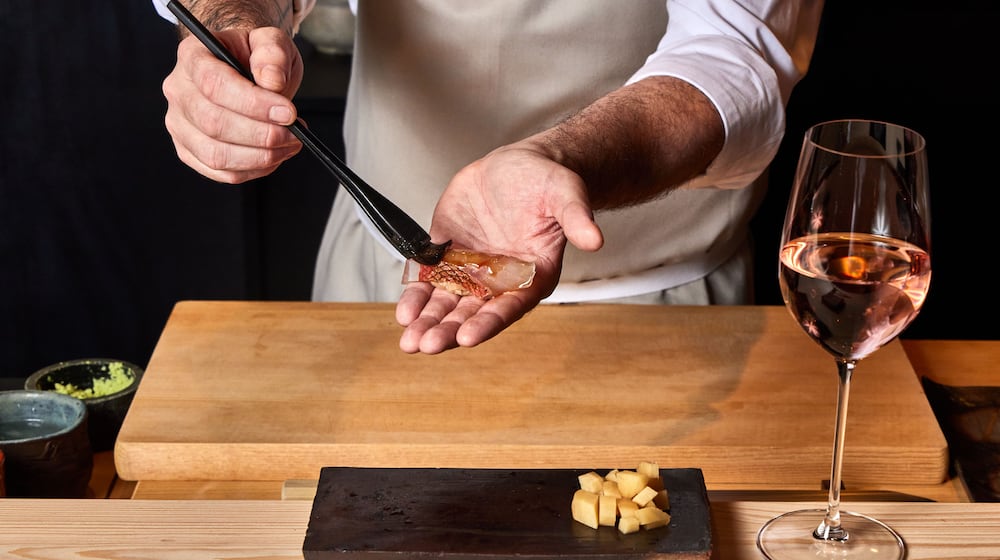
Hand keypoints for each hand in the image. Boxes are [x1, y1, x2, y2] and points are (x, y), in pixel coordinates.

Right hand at [162, 27, 303, 182]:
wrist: (244, 69)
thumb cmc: (254, 56)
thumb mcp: (270, 41)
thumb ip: (273, 53)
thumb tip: (271, 81)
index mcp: (192, 56)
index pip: (214, 84)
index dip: (254, 104)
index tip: (288, 113)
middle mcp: (178, 91)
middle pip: (213, 123)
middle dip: (262, 135)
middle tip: (294, 133)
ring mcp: (180, 124)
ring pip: (215, 154)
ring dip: (260, 157)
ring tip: (290, 144)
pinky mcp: (189, 150)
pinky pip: (221, 172)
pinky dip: (254, 170)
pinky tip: (274, 156)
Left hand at [395, 140, 604, 353]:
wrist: (520, 165)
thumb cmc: (548, 182)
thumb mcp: (566, 193)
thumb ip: (576, 217)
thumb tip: (595, 239)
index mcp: (532, 275)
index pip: (510, 306)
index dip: (489, 321)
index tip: (468, 337)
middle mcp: (500, 279)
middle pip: (474, 312)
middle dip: (449, 330)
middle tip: (427, 345)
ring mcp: (472, 268)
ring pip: (448, 302)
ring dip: (429, 321)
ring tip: (410, 340)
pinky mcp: (448, 252)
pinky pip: (430, 278)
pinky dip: (417, 295)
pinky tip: (404, 312)